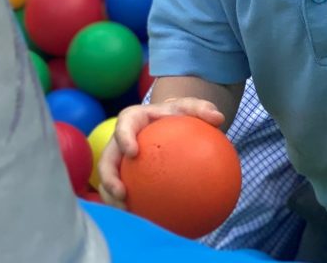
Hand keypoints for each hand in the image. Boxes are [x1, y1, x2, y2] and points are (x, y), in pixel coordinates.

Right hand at [96, 96, 224, 208]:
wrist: (169, 121)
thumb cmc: (178, 113)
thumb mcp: (190, 106)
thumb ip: (201, 108)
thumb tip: (219, 118)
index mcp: (132, 120)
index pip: (123, 126)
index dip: (124, 139)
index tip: (133, 152)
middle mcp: (120, 141)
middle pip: (107, 160)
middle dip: (109, 179)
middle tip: (122, 194)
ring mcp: (120, 160)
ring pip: (109, 181)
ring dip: (113, 199)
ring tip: (127, 214)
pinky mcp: (125, 175)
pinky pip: (125, 192)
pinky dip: (131, 206)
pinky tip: (146, 220)